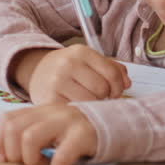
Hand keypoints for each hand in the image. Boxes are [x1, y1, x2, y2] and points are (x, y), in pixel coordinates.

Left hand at [0, 104, 98, 164]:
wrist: (115, 125)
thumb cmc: (77, 132)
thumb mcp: (52, 127)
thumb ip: (29, 134)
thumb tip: (3, 157)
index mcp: (40, 110)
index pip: (7, 119)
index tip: (5, 158)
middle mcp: (51, 112)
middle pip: (14, 129)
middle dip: (14, 152)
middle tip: (29, 162)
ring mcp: (67, 121)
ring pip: (30, 138)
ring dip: (31, 159)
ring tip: (43, 164)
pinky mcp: (83, 135)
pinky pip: (61, 155)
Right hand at [12, 45, 130, 104]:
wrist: (36, 70)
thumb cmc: (69, 68)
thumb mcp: (88, 61)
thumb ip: (111, 68)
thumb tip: (127, 83)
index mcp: (81, 52)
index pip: (112, 73)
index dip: (118, 87)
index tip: (114, 92)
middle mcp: (68, 64)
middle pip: (102, 89)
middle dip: (105, 97)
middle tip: (99, 99)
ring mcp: (57, 82)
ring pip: (89, 101)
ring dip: (92, 106)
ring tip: (87, 103)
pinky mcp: (49, 99)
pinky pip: (75, 111)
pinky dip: (80, 113)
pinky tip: (77, 109)